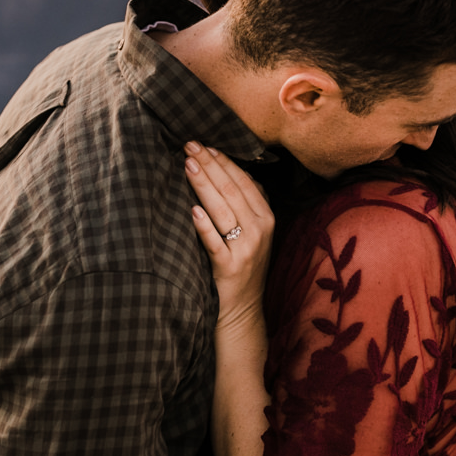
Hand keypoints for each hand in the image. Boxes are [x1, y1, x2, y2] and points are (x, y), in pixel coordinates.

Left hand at [184, 142, 275, 331]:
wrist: (242, 312)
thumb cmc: (241, 265)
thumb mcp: (253, 232)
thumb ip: (245, 203)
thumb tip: (227, 167)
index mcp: (266, 217)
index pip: (244, 181)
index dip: (224, 160)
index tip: (204, 143)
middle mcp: (260, 230)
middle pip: (232, 190)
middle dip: (210, 165)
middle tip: (189, 145)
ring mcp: (246, 249)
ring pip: (223, 210)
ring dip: (204, 185)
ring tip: (188, 165)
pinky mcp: (230, 268)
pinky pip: (216, 243)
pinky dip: (204, 226)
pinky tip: (192, 210)